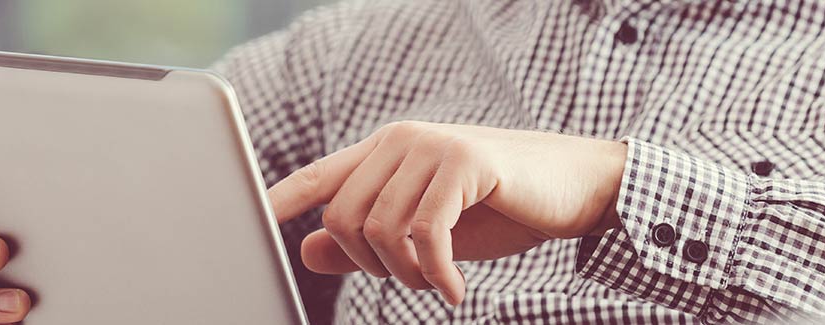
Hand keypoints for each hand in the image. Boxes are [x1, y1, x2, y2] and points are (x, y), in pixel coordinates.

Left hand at [268, 121, 626, 304]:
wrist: (575, 184)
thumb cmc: (498, 206)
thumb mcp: (425, 230)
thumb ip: (368, 240)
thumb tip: (306, 254)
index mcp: (384, 152)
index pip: (318, 176)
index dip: (279, 200)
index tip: (248, 220)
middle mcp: (399, 141)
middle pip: (343, 217)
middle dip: (370, 265)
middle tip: (410, 281)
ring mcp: (430, 146)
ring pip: (381, 228)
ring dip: (406, 274)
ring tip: (437, 283)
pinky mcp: (463, 162)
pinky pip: (425, 233)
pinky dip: (435, 273)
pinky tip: (455, 291)